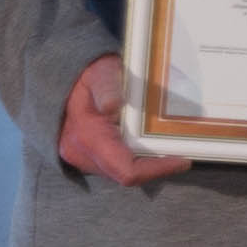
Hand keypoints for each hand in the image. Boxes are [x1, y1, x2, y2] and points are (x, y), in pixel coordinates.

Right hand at [57, 52, 190, 185]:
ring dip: (149, 162)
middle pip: (129, 174)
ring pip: (124, 171)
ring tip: (170, 144)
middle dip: (157, 166)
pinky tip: (153, 141)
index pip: (127, 171)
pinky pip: (119, 164)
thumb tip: (112, 105)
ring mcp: (84, 159)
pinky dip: (138, 157)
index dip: (157, 170)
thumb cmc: (88, 74)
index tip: (183, 160)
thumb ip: (106, 86)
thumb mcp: (100, 72)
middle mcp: (82, 156)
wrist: (64, 80)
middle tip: (183, 149)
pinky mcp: (90, 158)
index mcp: (86, 139)